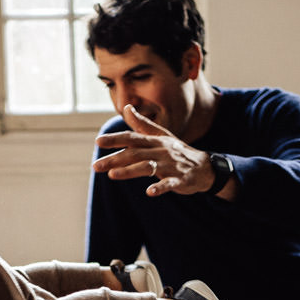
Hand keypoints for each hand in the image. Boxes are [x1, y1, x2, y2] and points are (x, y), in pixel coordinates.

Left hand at [93, 105, 216, 196]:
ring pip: (148, 167)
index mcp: (154, 140)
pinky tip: (149, 192)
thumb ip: (141, 123)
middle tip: (96, 166)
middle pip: (135, 153)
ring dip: (130, 171)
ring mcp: (171, 165)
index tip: (98, 141)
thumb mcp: (160, 135)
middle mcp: (161, 151)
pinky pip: (169, 183)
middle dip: (114, 159)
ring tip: (113, 175)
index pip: (132, 138)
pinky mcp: (180, 179)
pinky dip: (160, 187)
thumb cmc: (177, 150)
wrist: (204, 167)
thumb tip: (126, 107)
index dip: (115, 139)